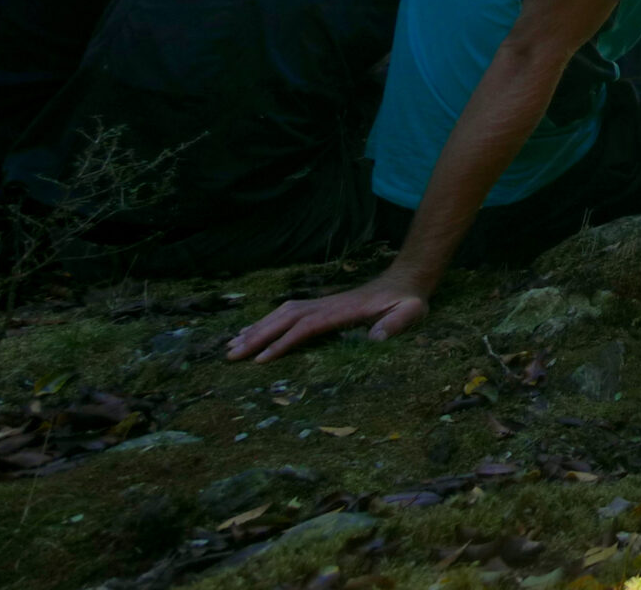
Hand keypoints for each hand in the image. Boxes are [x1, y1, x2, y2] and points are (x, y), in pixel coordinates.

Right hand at [226, 274, 429, 363]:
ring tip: (232, 344)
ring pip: (282, 313)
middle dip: (257, 336)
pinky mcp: (322, 305)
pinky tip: (254, 331)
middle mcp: (327, 305)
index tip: (260, 359)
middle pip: (285, 318)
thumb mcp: (410, 312)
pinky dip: (268, 320)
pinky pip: (289, 312)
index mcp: (342, 311)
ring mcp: (323, 303)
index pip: (305, 327)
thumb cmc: (407, 301)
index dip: (282, 342)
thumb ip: (395, 324)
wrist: (406, 280)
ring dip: (257, 327)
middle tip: (231, 355)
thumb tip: (375, 338)